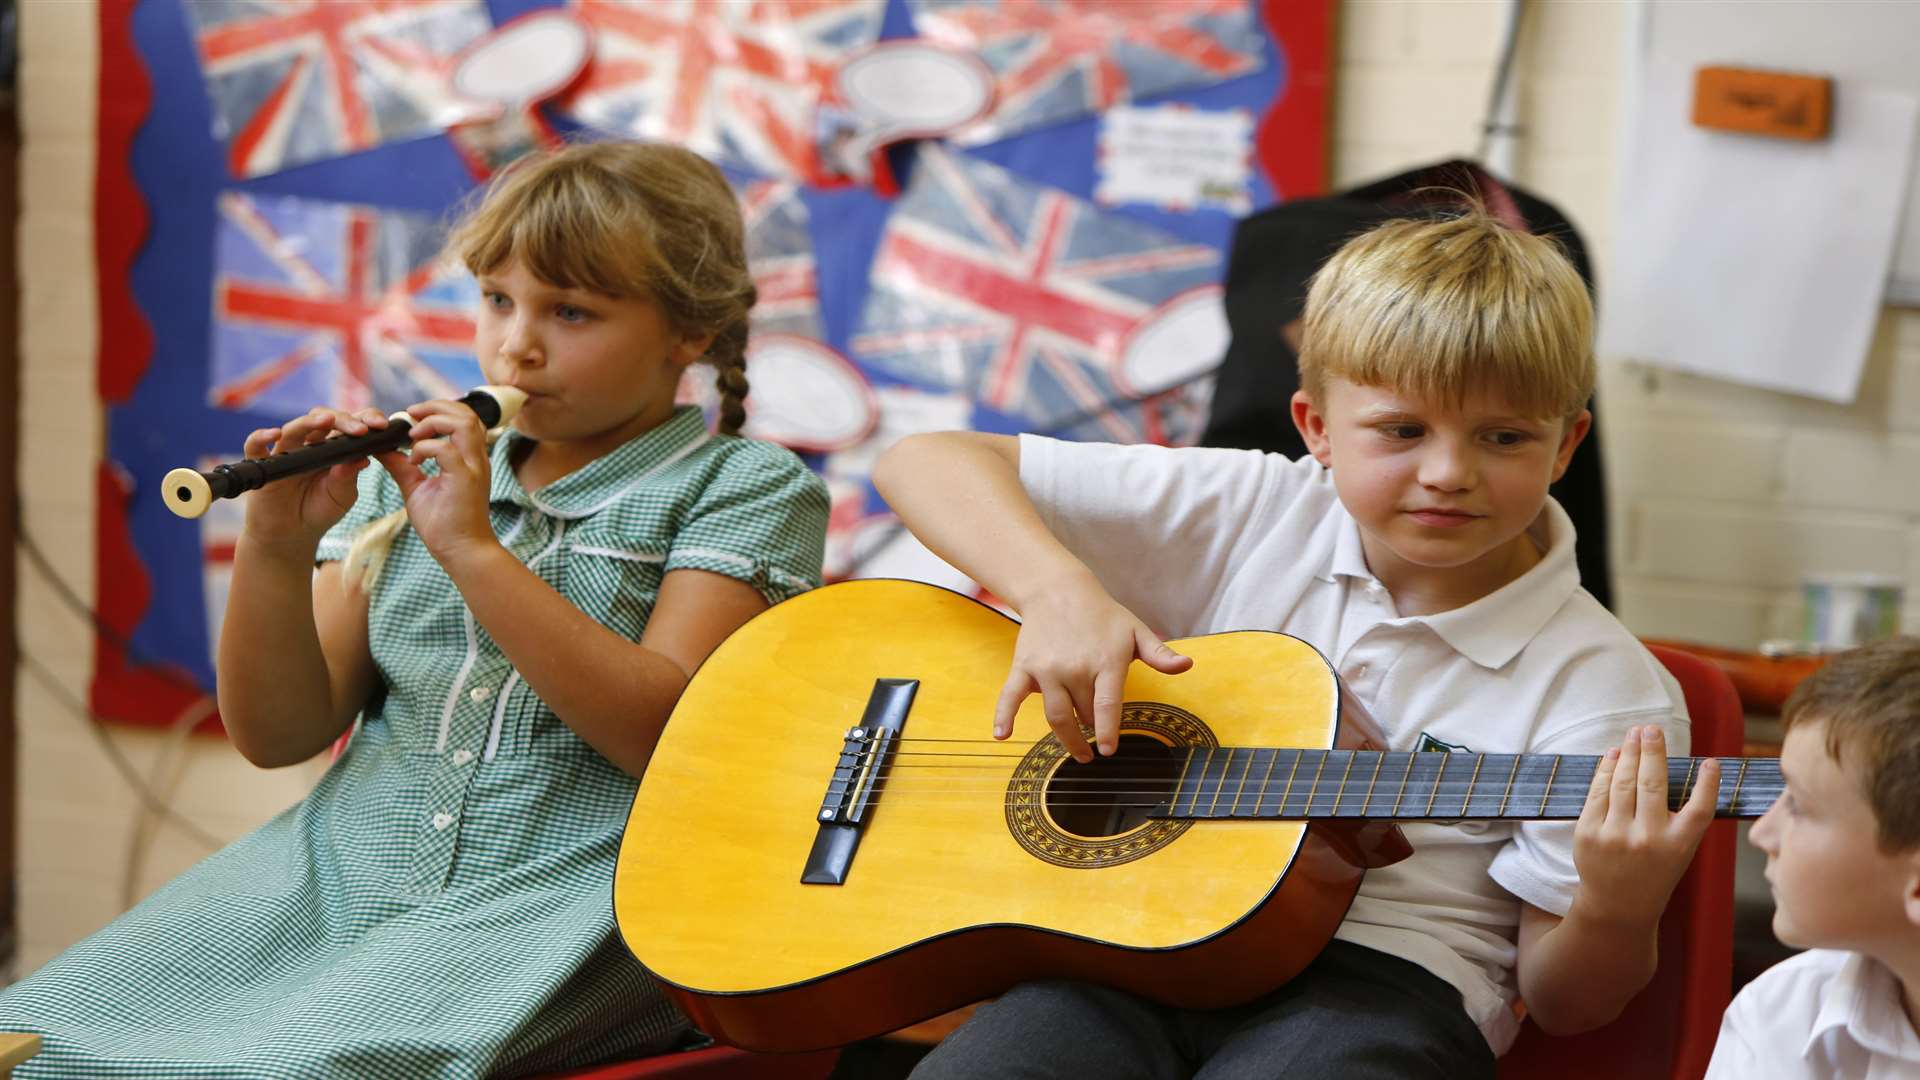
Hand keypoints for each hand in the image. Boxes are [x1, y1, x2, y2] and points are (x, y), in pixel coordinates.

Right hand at [239, 406, 391, 553]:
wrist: (292, 533)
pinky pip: (255, 446)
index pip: (350, 424)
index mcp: (335, 447)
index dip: (365, 420)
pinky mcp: (263, 464)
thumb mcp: (341, 496)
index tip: (382, 426)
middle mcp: (310, 443)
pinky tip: (274, 434)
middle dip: (344, 419)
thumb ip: (348, 478)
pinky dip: (261, 437)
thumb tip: (362, 459)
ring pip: (295, 427)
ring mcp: (286, 451)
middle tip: (360, 429)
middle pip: (324, 419)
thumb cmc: (320, 510)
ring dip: (310, 422)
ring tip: (327, 422)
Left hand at [375, 398, 496, 564]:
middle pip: (466, 412)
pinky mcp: (465, 479)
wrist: (461, 551)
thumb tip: (382, 449)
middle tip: (410, 416)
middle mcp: (475, 458)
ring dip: (433, 422)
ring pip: (462, 423)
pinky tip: (413, 461)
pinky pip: (445, 450)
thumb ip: (403, 466)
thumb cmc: (444, 524)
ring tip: (413, 436)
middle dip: (435, 407)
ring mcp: (472, 468)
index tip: (412, 420)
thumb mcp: (417, 488)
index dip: (438, 410)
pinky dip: (425, 448)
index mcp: (468, 458)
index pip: (463, 417)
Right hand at [996, 575, 1191, 762]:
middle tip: (1096, 730)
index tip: (1107, 751)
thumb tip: (1187, 666)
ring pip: (1055, 716)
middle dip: (1092, 727)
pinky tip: (1001, 736)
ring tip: (1078, 752)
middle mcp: (1075, 668)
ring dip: (1067, 738)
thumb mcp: (1135, 630)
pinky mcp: (1024, 667)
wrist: (1058, 590)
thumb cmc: (1102, 615)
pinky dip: (1004, 716)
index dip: (1107, 731)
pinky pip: (1011, 696)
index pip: (1107, 705)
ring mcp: (1047, 669)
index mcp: (1106, 661)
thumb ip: (1159, 653)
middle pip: (1083, 714)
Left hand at [1570, 725, 1718, 927]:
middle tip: (1652, 729)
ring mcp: (1616, 836)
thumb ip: (1680, 817)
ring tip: (1634, 735)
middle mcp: (1648, 839)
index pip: (1700, 809)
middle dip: (1652, 752)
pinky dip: (1606, 770)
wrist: (1618, 905)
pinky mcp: (1589, 833)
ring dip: (1628, 754)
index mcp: (1679, 845)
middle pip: (1653, 785)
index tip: (1710, 762)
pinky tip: (1613, 755)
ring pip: (1623, 784)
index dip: (1708, 784)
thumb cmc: (1654, 871)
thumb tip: (1668, 766)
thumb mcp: (1678, 851)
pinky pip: (1598, 793)